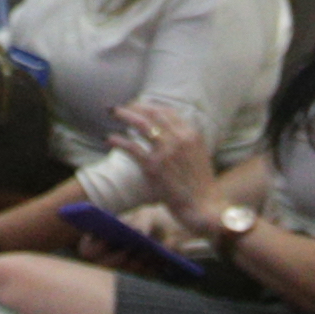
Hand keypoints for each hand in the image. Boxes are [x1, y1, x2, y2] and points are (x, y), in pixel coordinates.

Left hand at [112, 101, 216, 221]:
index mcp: (191, 134)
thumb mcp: (199, 155)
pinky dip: (118, 141)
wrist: (205, 207)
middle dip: (135, 106)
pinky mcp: (154, 167)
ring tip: (113, 112)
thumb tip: (170, 133)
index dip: (150, 107)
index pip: (168, 111)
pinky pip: (132, 148)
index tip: (139, 106)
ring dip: (125, 115)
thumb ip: (186, 142)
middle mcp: (179, 138)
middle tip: (122, 107)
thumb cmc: (201, 185)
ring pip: (141, 124)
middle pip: (153, 113)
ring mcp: (166, 152)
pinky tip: (109, 138)